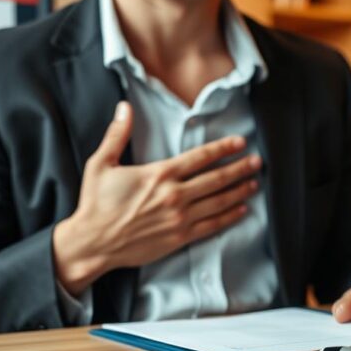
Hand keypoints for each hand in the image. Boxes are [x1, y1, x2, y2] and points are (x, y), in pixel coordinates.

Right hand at [53, 101, 262, 293]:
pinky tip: (241, 210)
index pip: (200, 157)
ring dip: (239, 191)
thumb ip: (116, 134)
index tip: (240, 142)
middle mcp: (174, 195)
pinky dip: (229, 217)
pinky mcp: (179, 238)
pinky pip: (211, 226)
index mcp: (159, 174)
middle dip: (240, 168)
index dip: (223, 148)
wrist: (93, 243)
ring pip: (218, 202)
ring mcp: (179, 218)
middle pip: (216, 178)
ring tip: (254, 183)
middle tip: (257, 162)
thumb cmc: (95, 204)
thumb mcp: (101, 164)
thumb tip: (124, 107)